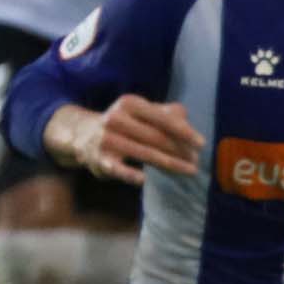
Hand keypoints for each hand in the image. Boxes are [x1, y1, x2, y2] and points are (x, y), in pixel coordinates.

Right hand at [49, 95, 202, 183]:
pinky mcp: (101, 160)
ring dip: (170, 164)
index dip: (184, 131)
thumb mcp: (140, 111)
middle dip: (180, 150)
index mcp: (130, 104)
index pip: (162, 118)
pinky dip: (129, 174)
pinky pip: (118, 169)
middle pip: (156, 137)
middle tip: (197, 161)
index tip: (201, 144)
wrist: (82, 134)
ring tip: (189, 171)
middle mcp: (117, 119)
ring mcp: (108, 140)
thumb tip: (186, 117)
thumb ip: (165, 113)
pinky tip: (144, 180)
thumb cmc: (123, 123)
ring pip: (144, 154)